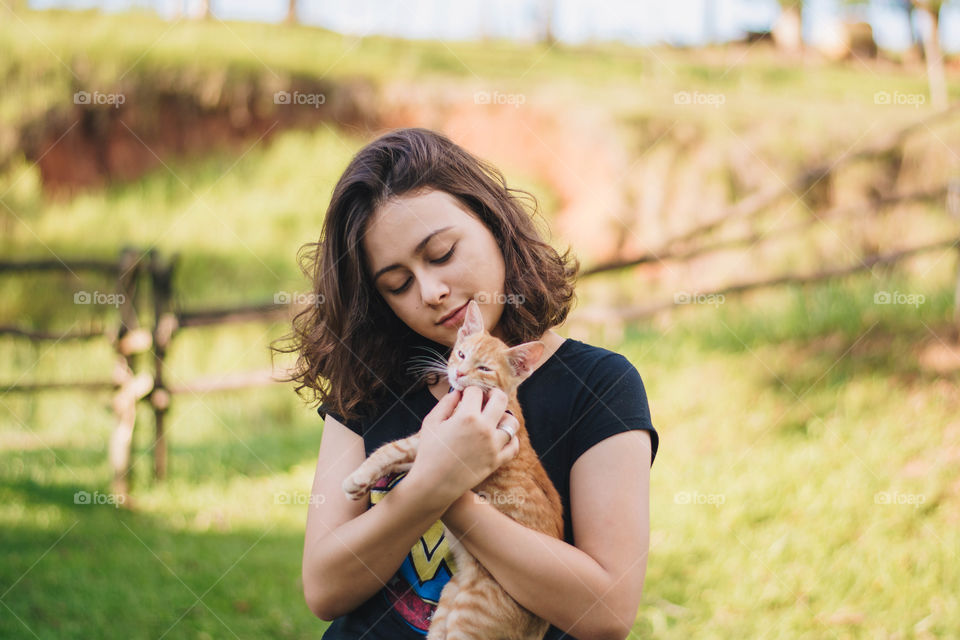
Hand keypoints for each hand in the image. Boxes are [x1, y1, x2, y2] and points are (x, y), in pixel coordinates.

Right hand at [406, 386, 519, 507]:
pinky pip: (514, 445)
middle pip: (500, 399)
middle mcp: (484, 428)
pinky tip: (500, 436)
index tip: (465, 395)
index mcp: (467, 416)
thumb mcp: (431, 422)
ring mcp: (493, 445)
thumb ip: (446, 403)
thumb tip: (458, 392)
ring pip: (512, 422)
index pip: (476, 391)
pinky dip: (510, 439)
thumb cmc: (429, 452)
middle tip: (486, 398)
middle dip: (493, 394)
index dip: (469, 391)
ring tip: (494, 418)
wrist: (434, 484)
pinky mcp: (497, 461)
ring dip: (504, 416)